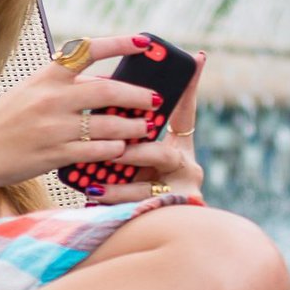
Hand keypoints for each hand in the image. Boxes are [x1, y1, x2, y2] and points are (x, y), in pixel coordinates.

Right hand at [0, 34, 162, 188]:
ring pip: (108, 124)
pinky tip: (122, 149)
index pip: (88, 51)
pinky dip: (114, 149)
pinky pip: (96, 150)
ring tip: (146, 127)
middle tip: (156, 99)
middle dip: (138, 95)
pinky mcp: (55, 154)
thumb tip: (107, 83)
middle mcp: (52, 98)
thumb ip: (65, 86)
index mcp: (46, 76)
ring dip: (133, 126)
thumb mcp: (31, 91)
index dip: (120, 44)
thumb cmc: (6, 120)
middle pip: (108, 90)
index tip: (144, 42)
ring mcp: (54, 127)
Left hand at [88, 50, 207, 204]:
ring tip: (96, 177)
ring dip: (121, 180)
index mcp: (180, 147)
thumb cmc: (137, 184)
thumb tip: (107, 91)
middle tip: (116, 144)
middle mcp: (187, 167)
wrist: (159, 231)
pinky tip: (93, 194)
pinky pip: (138, 206)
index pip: (185, 113)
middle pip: (165, 152)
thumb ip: (127, 131)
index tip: (196, 58)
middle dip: (138, 149)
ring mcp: (181, 191)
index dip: (190, 87)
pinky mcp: (169, 212)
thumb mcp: (136, 157)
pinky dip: (115, 199)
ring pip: (150, 183)